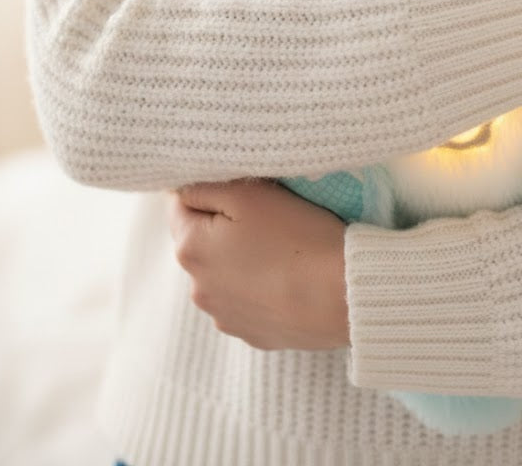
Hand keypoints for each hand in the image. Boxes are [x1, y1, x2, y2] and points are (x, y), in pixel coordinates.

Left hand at [168, 179, 348, 350]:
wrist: (342, 295)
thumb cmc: (296, 235)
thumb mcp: (248, 194)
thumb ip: (204, 186)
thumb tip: (179, 190)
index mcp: (190, 249)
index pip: (180, 206)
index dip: (208, 190)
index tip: (241, 187)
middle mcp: (198, 288)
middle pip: (202, 242)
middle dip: (223, 227)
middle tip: (266, 216)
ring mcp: (225, 317)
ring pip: (224, 275)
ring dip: (240, 260)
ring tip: (282, 250)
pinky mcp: (253, 334)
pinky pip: (248, 301)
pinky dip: (260, 288)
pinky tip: (289, 279)